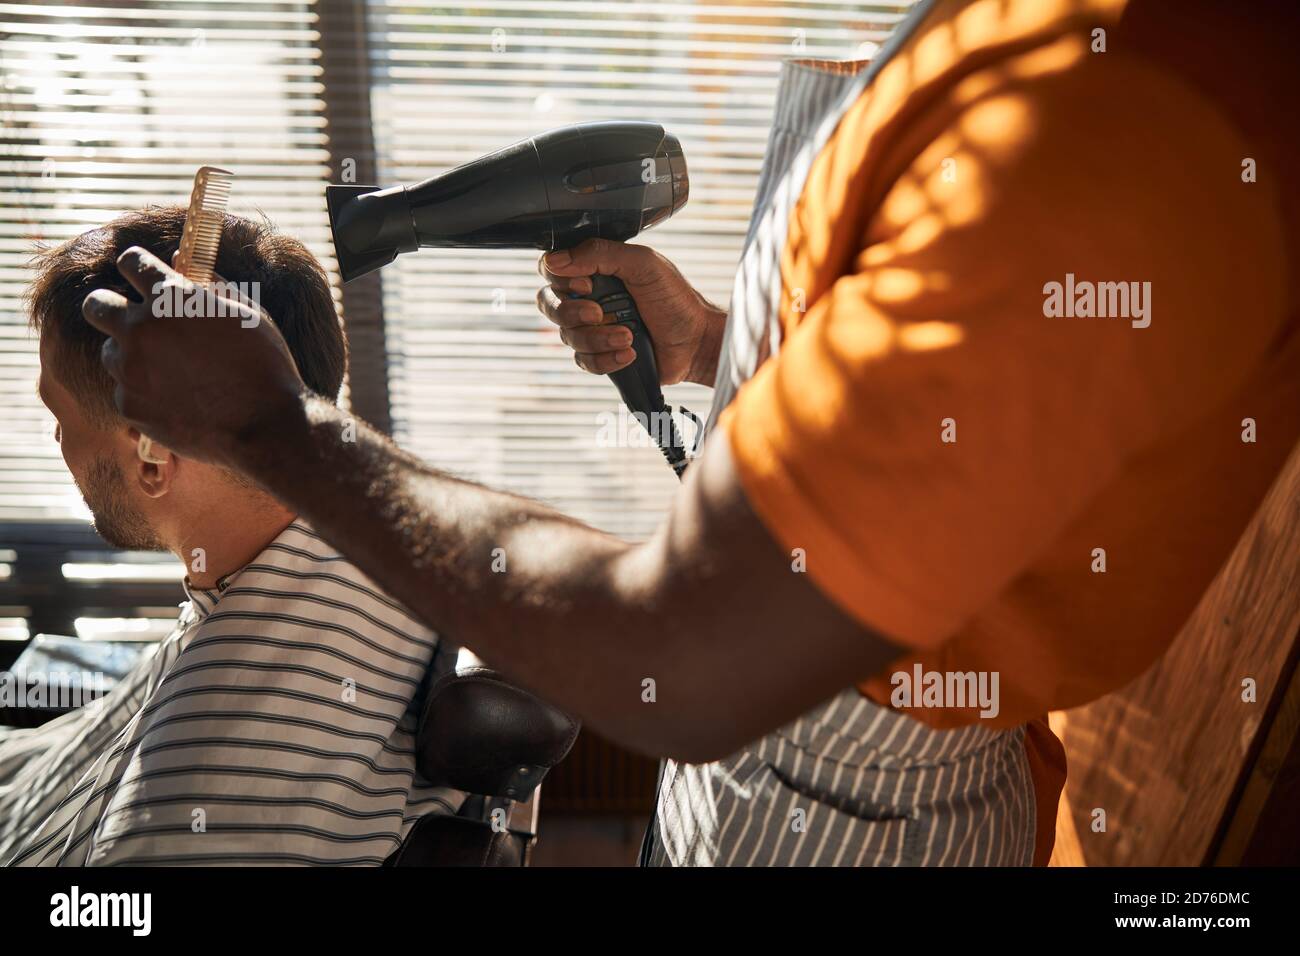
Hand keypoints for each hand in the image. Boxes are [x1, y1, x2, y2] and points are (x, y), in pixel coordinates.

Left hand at [80, 246, 306, 468]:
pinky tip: (178, 399)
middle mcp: (141, 329)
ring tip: (171, 369)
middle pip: (96, 304)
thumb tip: (177, 258)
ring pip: (111, 352)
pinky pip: (126, 390)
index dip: (140, 268)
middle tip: (134, 319)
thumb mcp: (247, 313)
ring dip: (131, 354)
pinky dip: (145, 392)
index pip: (131, 262)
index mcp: (171, 298)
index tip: (148, 278)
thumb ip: (208, 281)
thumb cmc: (264, 364)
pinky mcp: (129, 406)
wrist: (266, 427)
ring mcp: (130, 370)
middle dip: (111, 306)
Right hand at [537, 239, 725, 386]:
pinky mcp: (600, 355)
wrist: (696, 341)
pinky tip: (629, 353)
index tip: (588, 284)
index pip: (552, 269)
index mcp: (595, 270)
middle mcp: (588, 298)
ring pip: (567, 336)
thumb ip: (600, 254)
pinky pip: (583, 361)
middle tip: (600, 313)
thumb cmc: (675, 299)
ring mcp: (592, 328)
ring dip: (598, 338)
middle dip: (572, 312)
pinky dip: (606, 359)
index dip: (561, 279)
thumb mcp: (642, 263)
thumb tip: (556, 259)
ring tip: (629, 336)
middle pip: (549, 304)